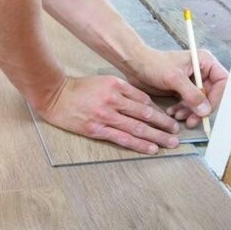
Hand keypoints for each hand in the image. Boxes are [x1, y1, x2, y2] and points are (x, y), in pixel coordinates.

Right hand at [37, 75, 180, 153]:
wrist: (54, 96)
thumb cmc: (78, 88)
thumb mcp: (102, 81)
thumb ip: (121, 90)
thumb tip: (143, 103)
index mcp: (116, 86)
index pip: (143, 99)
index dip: (159, 110)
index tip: (168, 118)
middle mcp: (113, 100)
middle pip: (145, 114)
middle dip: (163, 124)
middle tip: (176, 132)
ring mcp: (105, 116)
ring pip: (137, 127)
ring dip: (157, 136)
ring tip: (170, 143)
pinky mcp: (96, 129)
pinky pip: (122, 138)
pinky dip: (139, 144)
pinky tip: (151, 148)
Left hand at [125, 48, 227, 127]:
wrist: (134, 65)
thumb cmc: (153, 64)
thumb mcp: (174, 78)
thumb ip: (191, 94)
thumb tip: (205, 110)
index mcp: (204, 62)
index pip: (222, 82)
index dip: (216, 97)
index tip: (206, 110)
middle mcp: (201, 72)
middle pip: (211, 95)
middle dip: (200, 109)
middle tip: (192, 120)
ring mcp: (191, 82)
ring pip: (198, 102)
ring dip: (190, 112)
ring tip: (178, 117)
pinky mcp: (181, 90)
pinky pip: (187, 104)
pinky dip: (181, 110)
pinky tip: (172, 113)